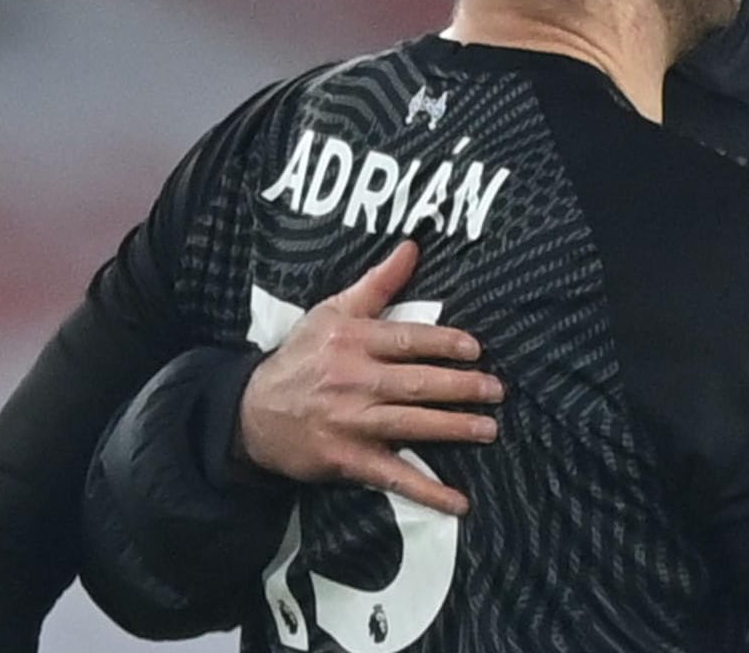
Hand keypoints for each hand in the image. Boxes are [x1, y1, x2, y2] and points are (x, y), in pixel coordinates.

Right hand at [238, 242, 501, 515]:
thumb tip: (413, 246)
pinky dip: (428, 491)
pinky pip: (395, 476)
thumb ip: (378, 284)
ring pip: (411, 425)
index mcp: (352, 342)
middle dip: (460, 388)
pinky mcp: (348, 460)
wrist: (252, 414)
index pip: (406, 340)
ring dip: (453, 428)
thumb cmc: (301, 357)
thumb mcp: (331, 312)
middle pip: (416, 384)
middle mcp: (353, 381)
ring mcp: (351, 423)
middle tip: (496, 390)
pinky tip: (459, 501)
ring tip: (488, 429)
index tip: (475, 349)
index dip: (443, 344)